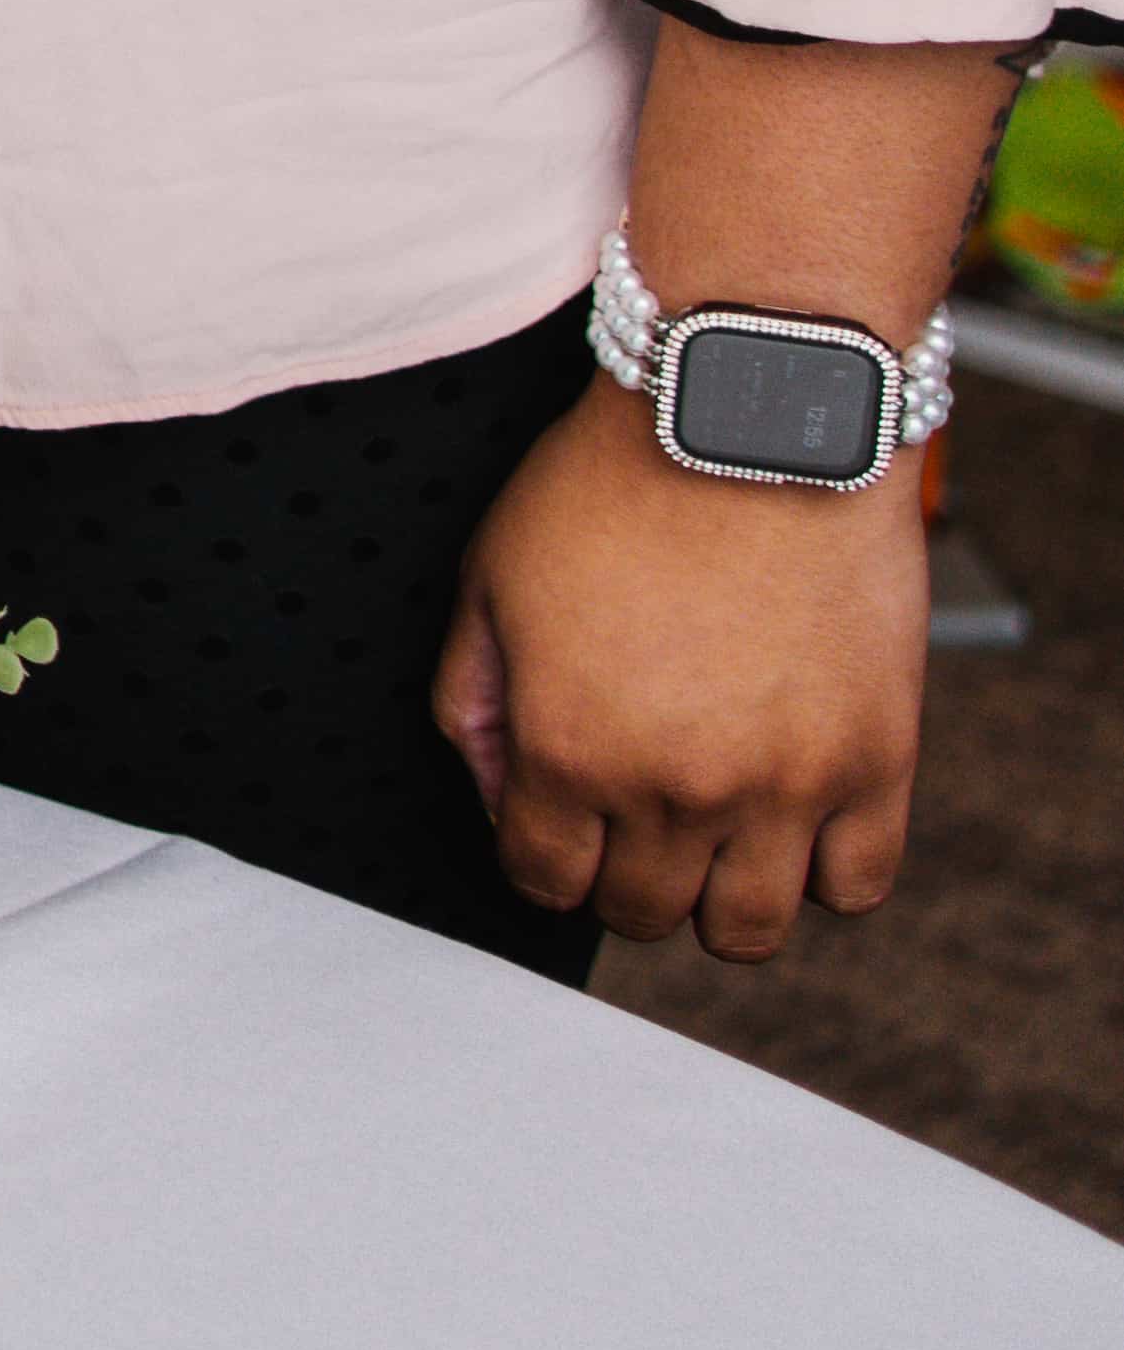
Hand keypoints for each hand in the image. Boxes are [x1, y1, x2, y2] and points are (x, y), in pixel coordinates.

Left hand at [439, 377, 932, 953]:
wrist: (747, 420)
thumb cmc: (612, 485)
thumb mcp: (487, 582)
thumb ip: (473, 702)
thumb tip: (493, 794)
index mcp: (566, 749)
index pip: (543, 881)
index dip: (541, 858)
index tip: (557, 829)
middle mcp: (675, 788)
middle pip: (641, 911)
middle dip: (620, 876)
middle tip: (631, 819)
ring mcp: (784, 785)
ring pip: (747, 928)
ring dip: (717, 897)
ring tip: (711, 836)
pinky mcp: (876, 763)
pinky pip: (856, 886)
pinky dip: (821, 872)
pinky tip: (792, 820)